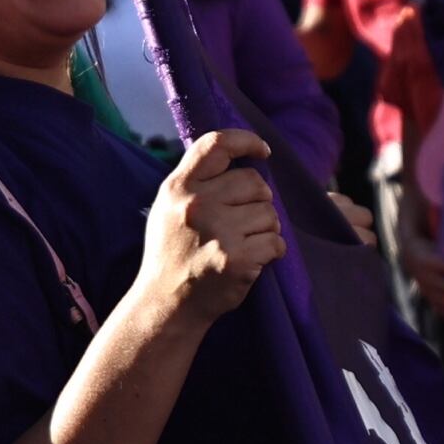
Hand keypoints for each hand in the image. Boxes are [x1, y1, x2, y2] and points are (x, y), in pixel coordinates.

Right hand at [140, 130, 280, 330]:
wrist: (166, 303)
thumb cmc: (172, 253)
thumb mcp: (169, 208)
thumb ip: (197, 182)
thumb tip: (242, 158)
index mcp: (178, 188)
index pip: (217, 144)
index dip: (246, 140)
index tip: (263, 151)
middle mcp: (196, 205)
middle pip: (254, 182)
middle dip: (259, 200)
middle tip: (244, 221)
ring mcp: (217, 232)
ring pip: (270, 213)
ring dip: (266, 228)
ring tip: (245, 242)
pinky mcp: (236, 259)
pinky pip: (276, 242)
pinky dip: (273, 251)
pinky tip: (253, 258)